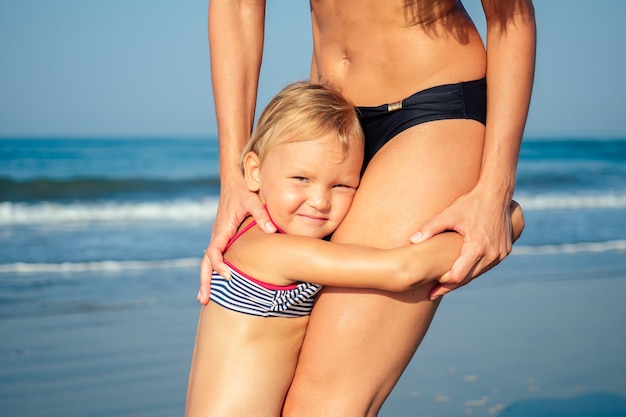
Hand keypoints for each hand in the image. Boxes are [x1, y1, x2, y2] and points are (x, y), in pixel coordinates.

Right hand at [197, 175, 274, 303]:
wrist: (233, 182)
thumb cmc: (243, 192)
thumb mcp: (253, 200)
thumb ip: (262, 214)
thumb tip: (272, 230)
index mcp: (222, 229)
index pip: (214, 251)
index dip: (219, 265)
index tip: (228, 276)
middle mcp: (217, 235)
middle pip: (205, 262)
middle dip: (205, 280)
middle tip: (204, 300)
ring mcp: (218, 237)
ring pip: (207, 261)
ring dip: (206, 279)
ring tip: (204, 299)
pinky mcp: (222, 237)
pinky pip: (214, 257)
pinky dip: (212, 270)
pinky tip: (216, 283)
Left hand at [410, 186, 513, 299]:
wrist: (496, 194)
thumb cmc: (470, 203)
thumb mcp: (448, 214)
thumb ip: (430, 228)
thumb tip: (412, 241)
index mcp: (478, 247)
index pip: (459, 276)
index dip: (444, 283)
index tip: (430, 289)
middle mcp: (492, 254)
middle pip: (467, 279)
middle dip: (450, 286)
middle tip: (433, 293)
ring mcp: (500, 254)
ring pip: (477, 274)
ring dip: (462, 278)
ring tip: (443, 284)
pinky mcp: (504, 251)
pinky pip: (486, 266)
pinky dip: (473, 269)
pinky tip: (460, 270)